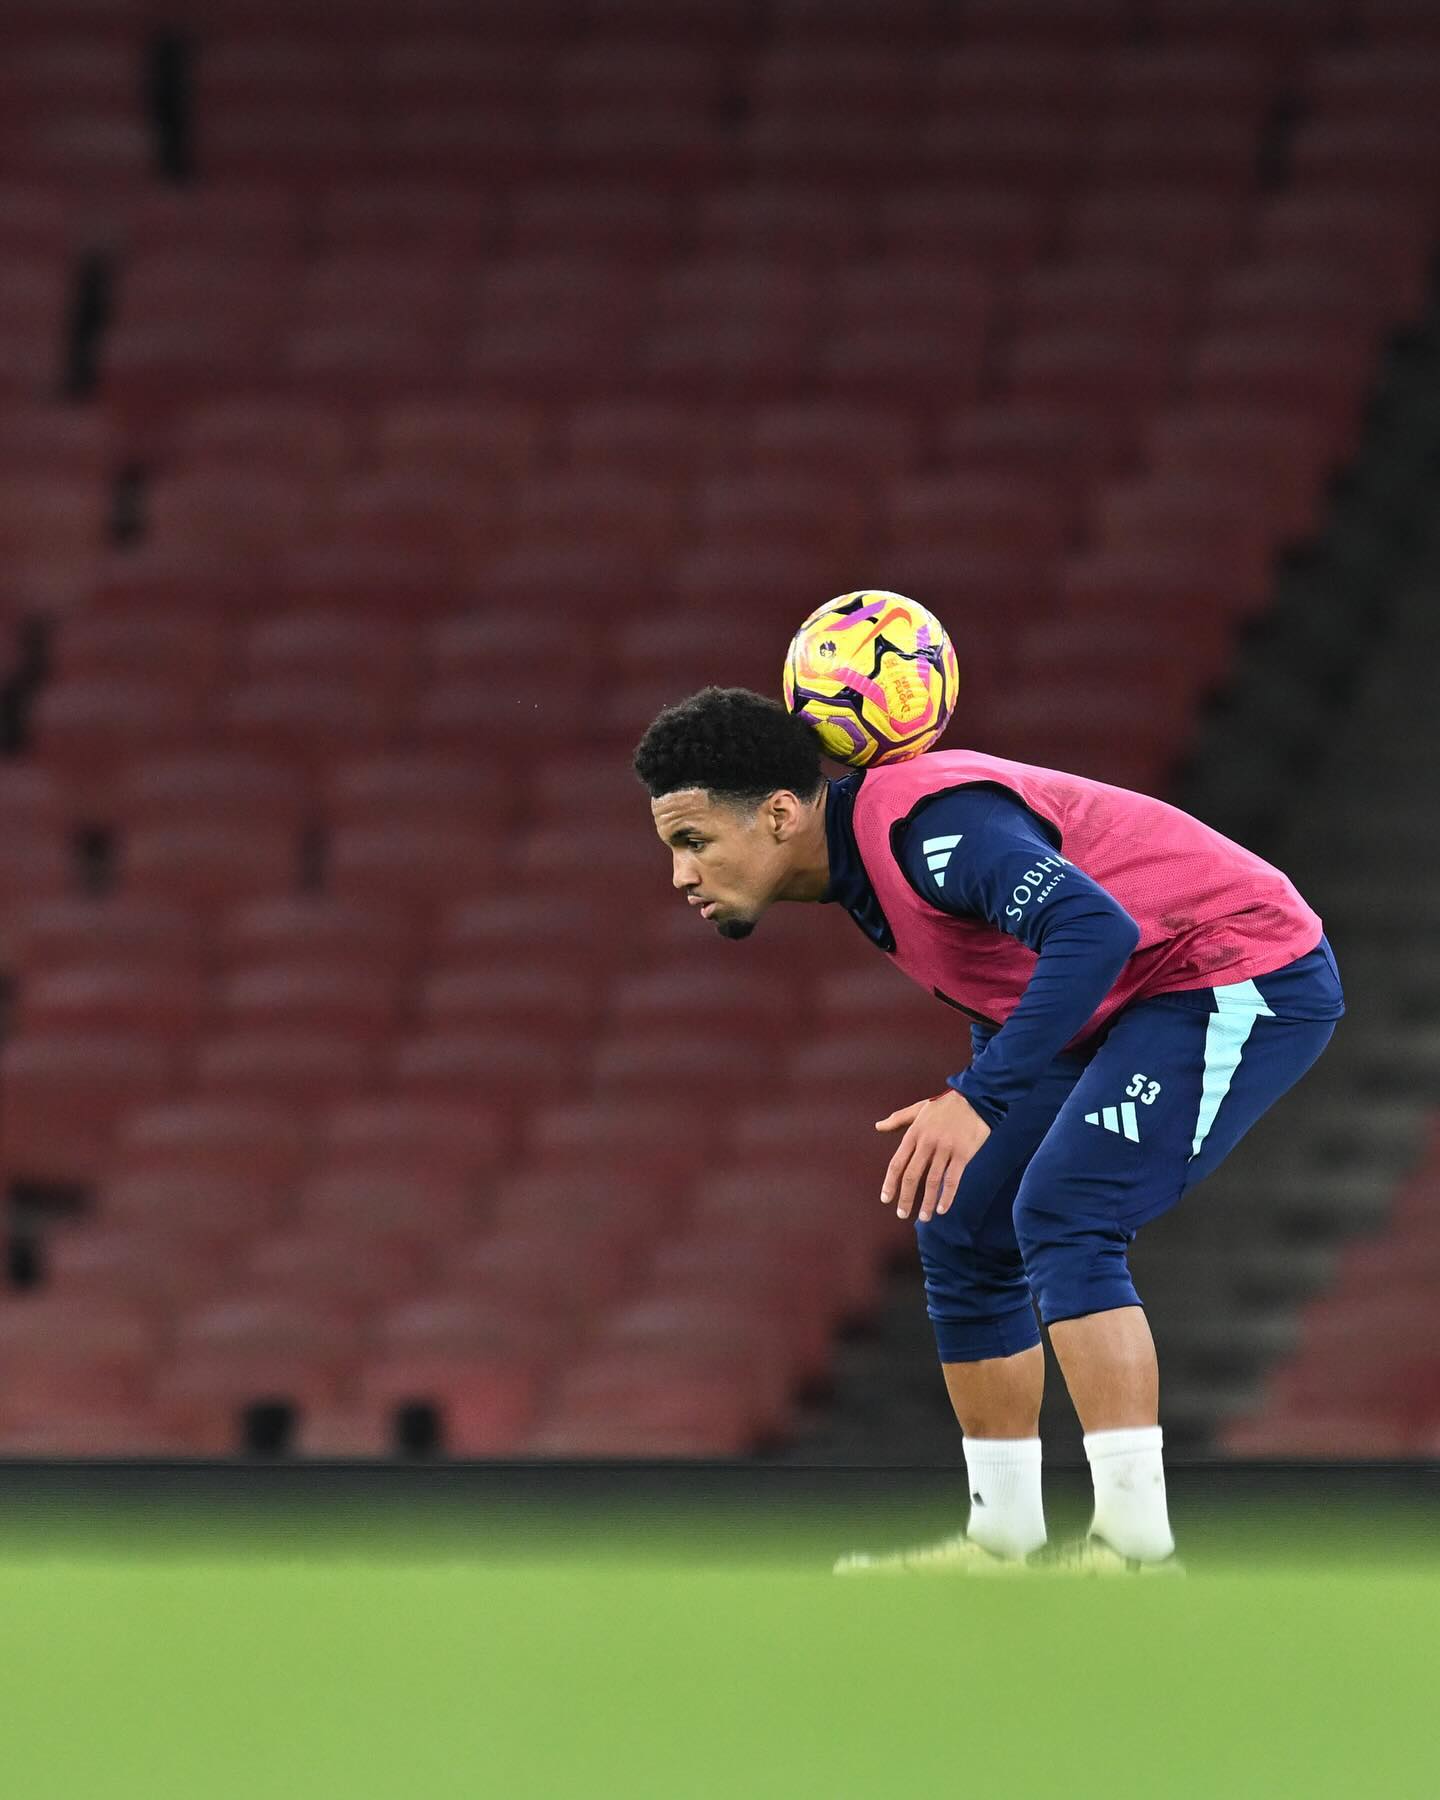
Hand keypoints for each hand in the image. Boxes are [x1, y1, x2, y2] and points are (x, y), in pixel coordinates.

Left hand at [875, 1090, 991, 1223]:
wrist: (976, 1097)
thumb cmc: (945, 1104)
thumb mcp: (918, 1109)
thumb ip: (898, 1119)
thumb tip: (878, 1126)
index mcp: (914, 1133)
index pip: (897, 1163)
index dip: (890, 1182)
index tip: (886, 1198)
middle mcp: (927, 1143)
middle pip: (912, 1176)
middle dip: (906, 1198)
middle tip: (902, 1214)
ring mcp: (946, 1149)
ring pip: (932, 1181)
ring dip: (927, 1202)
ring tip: (924, 1217)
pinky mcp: (963, 1154)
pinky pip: (953, 1180)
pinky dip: (947, 1196)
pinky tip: (942, 1209)